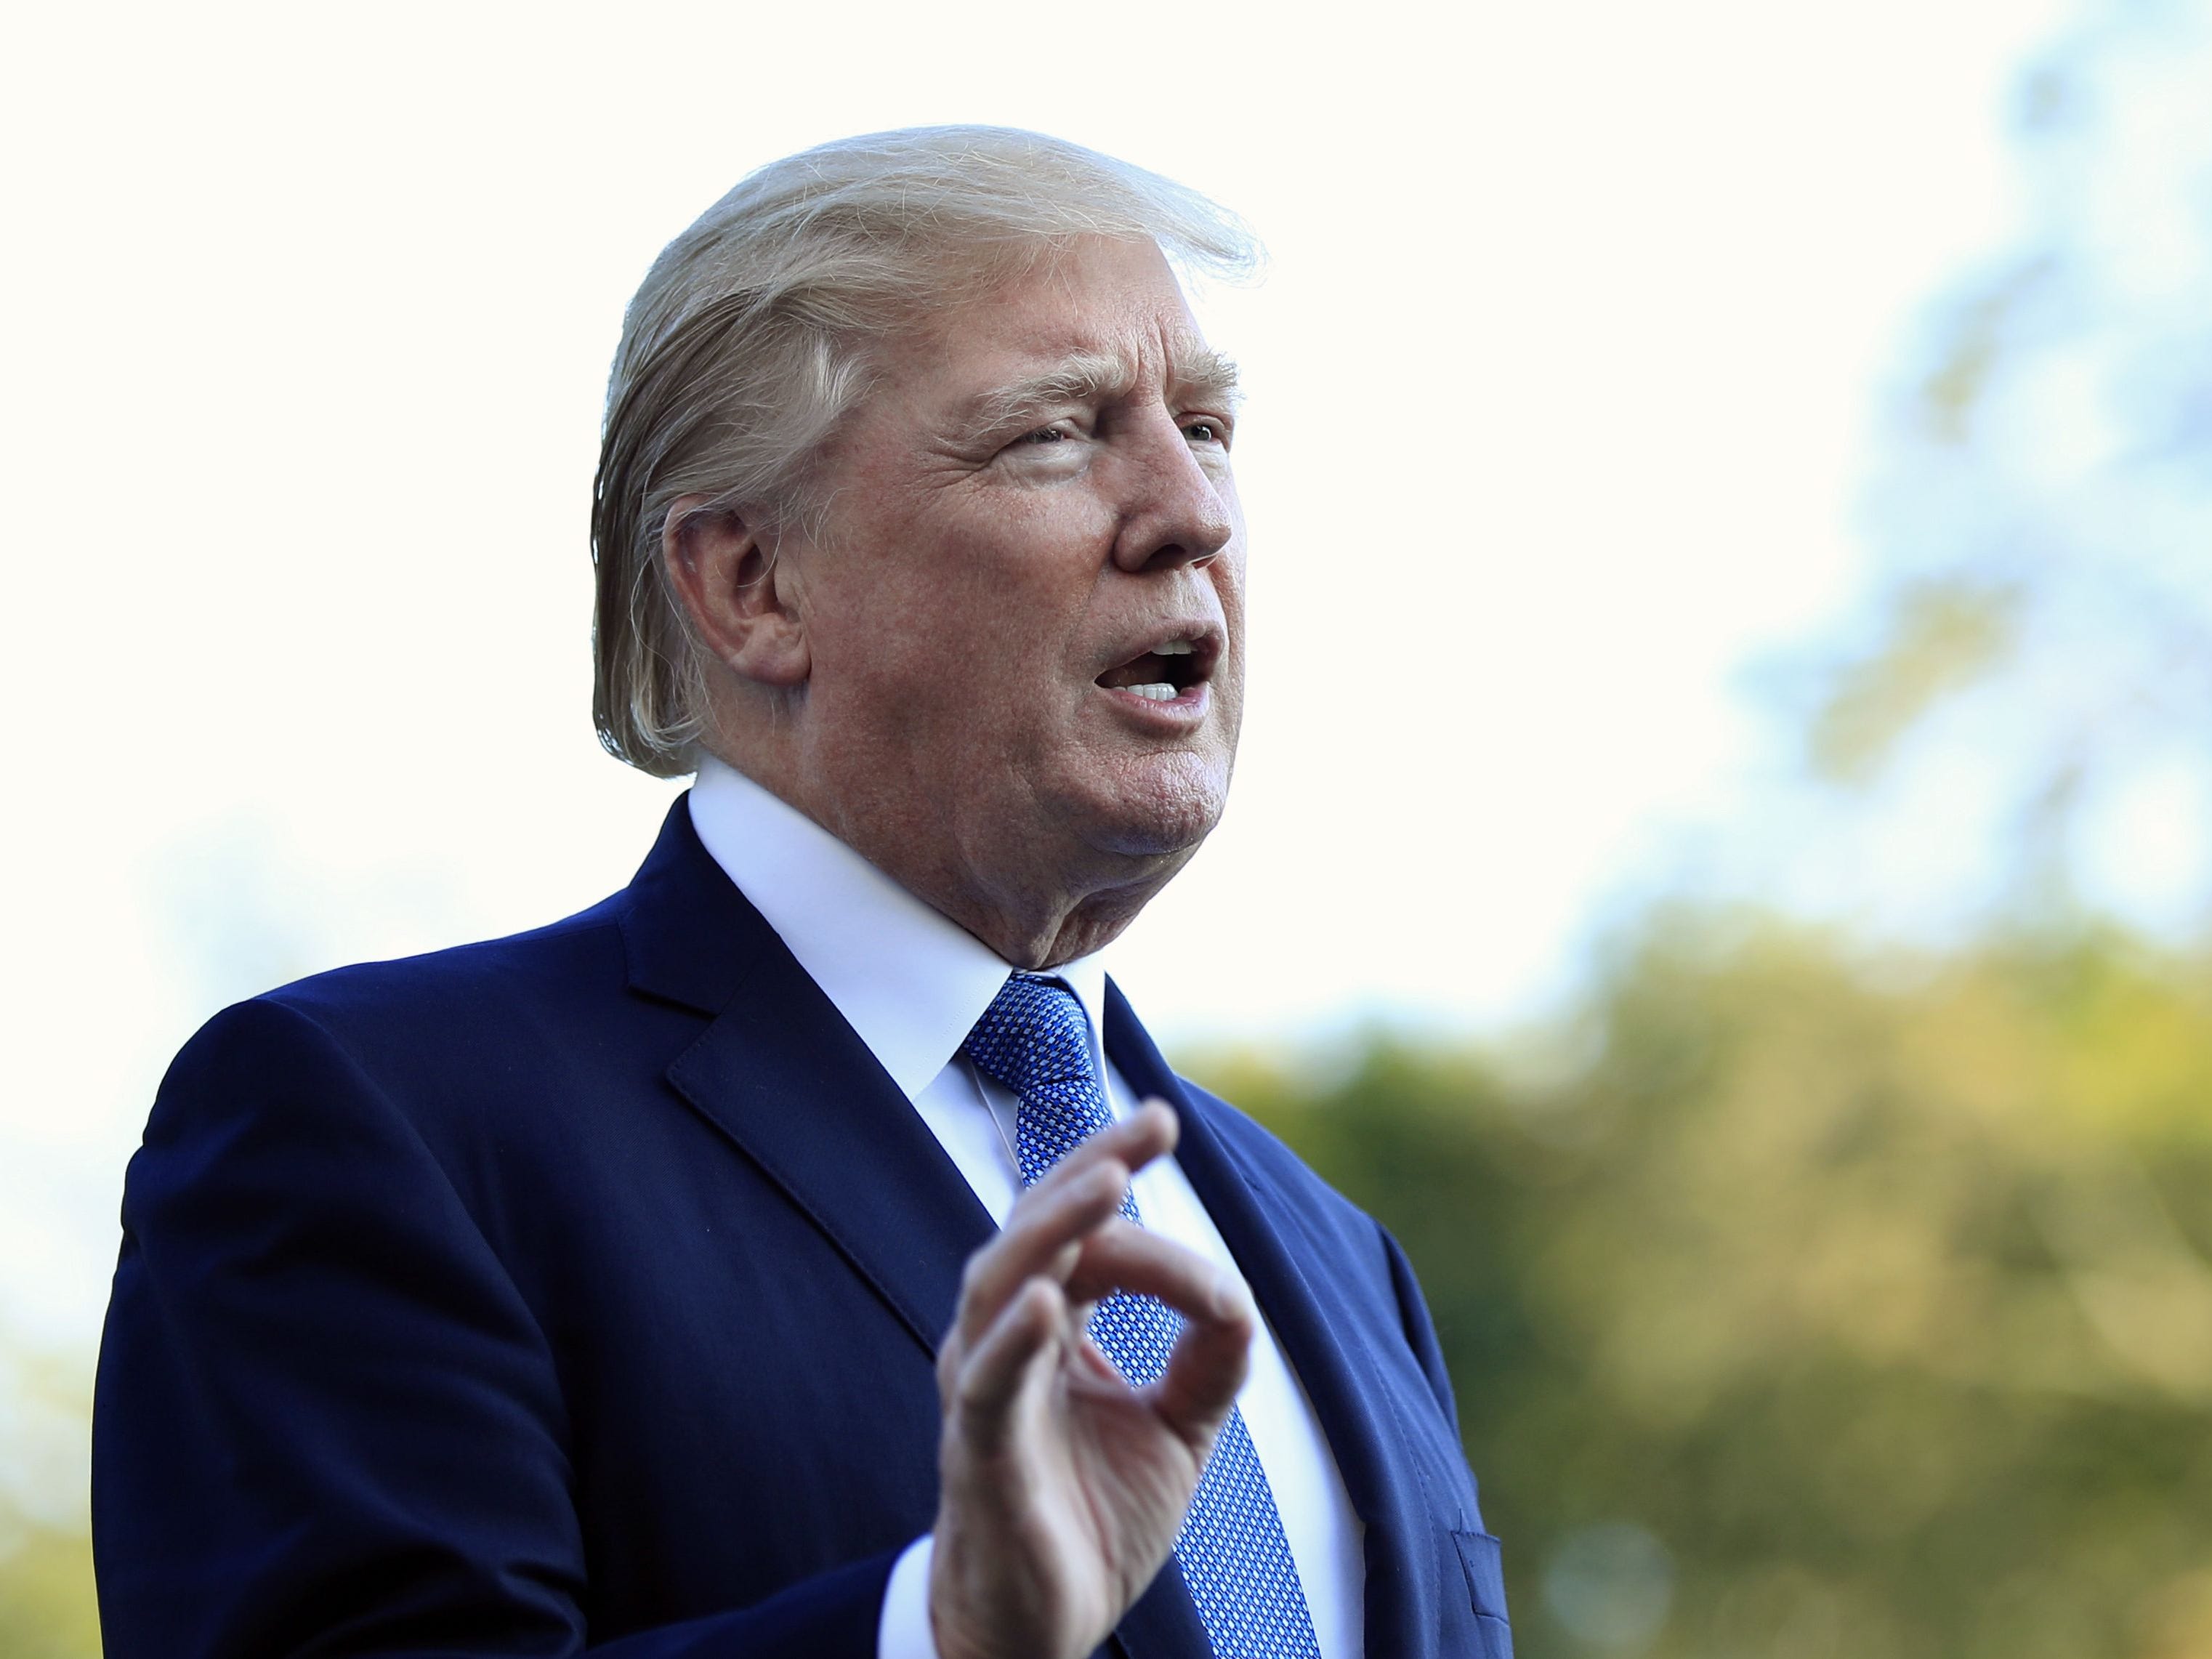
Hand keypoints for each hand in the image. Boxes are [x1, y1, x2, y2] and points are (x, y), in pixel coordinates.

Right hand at [927, 1100, 1254, 1658]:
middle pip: (1034, 1230)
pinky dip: (1013, 1340)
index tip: (1166, 1124)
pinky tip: (1047, 1300)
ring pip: (999, 1286)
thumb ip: (1210, 1363)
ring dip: (1054, 1231)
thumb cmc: (1092, 1519)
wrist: (1043, 1628)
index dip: (1116, 1168)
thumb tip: (1241, 1302)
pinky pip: (988, 1387)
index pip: (1080, 1226)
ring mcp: (984, 1393)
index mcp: (1049, 1325)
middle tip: (1150, 1125)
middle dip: (1089, 1170)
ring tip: (1109, 1185)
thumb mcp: (1177, 1431)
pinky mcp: (980, 1455)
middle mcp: (1004, 1342)